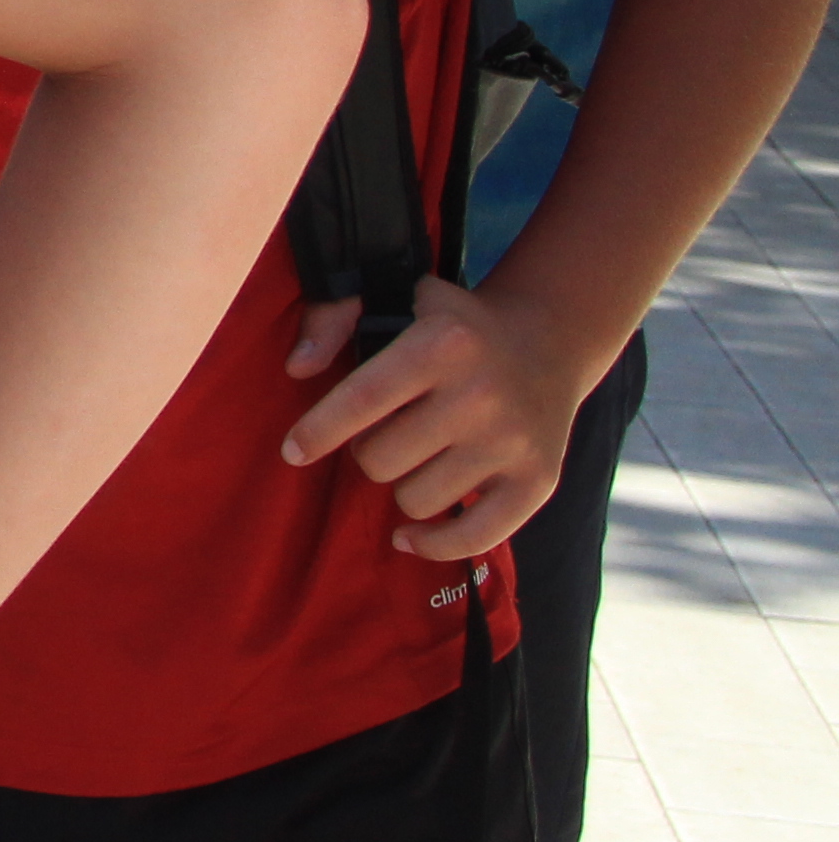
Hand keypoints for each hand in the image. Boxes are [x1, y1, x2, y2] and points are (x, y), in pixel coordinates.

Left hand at [281, 276, 589, 561]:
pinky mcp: (539, 481)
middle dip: (366, 451)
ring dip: (402, 486)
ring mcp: (513, 442)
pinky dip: (434, 544)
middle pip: (382, 458)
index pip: (364, 397)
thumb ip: (336, 316)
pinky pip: (473, 537)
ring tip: (417, 457)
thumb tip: (297, 366)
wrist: (549, 340)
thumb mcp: (400, 297)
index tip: (293, 452)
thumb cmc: (455, 325)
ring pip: (416, 500)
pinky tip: (409, 535)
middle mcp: (481, 395)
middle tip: (385, 433)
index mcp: (443, 344)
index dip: (320, 430)